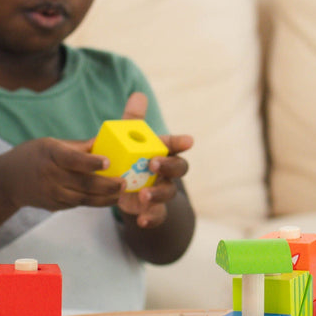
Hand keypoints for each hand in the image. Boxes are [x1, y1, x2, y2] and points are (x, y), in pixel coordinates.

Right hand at [0, 137, 123, 211]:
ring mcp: (51, 193)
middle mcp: (50, 175)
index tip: (108, 162)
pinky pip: (77, 204)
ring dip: (104, 198)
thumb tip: (105, 142)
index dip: (91, 162)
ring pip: (83, 198)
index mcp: (50, 154)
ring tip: (120, 193)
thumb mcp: (51, 143)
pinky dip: (94, 202)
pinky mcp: (54, 205)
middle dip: (106, 185)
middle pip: (82, 183)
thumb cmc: (33, 155)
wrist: (7, 180)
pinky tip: (108, 198)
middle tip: (124, 182)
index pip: (72, 160)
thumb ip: (78, 147)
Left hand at [116, 92, 192, 227]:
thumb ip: (132, 120)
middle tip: (154, 163)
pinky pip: (157, 216)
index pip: (176, 144)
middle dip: (169, 165)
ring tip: (143, 195)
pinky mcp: (153, 210)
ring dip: (157, 194)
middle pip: (178, 168)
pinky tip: (141, 221)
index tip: (188, 140)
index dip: (181, 142)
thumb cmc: (131, 158)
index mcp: (162, 152)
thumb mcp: (128, 140)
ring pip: (168, 193)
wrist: (127, 190)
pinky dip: (150, 219)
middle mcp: (167, 172)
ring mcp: (162, 191)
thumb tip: (138, 94)